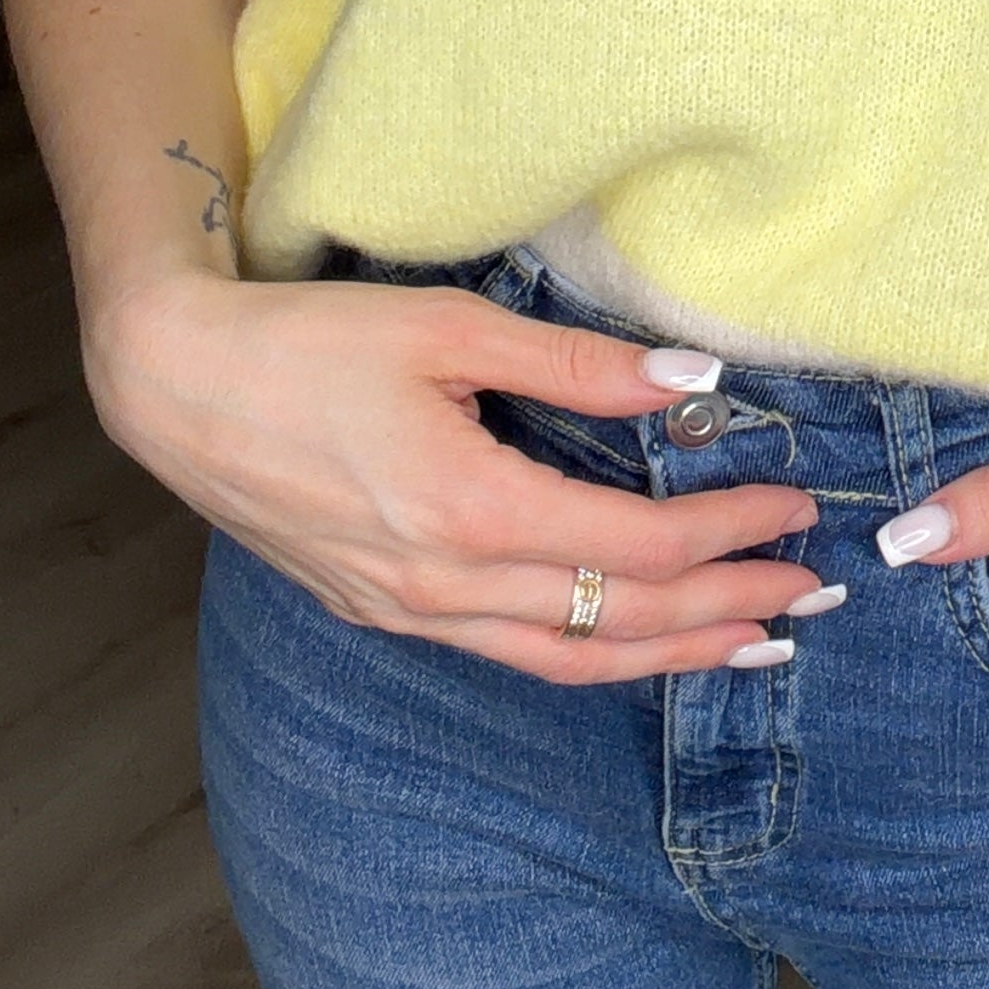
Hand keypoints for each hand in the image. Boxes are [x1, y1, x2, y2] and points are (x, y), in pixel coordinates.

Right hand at [83, 261, 820, 682]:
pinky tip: (637, 643)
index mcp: (470, 511)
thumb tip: (693, 377)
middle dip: (728, 608)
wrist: (176, 388)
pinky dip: (593, 655)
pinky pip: (514, 654)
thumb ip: (579, 366)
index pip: (638, 544)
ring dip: (672, 655)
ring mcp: (410, 611)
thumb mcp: (450, 329)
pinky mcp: (385, 611)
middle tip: (812, 592)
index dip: (729, 529)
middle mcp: (444, 584)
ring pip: (569, 659)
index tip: (794, 505)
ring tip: (755, 644)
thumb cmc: (309, 343)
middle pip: (619, 618)